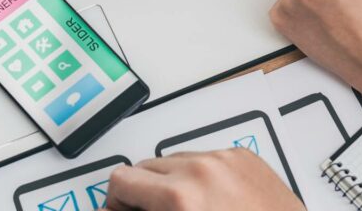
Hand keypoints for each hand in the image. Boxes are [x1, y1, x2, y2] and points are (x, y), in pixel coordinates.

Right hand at [105, 150, 301, 210]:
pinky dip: (202, 175)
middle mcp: (202, 170)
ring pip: (174, 159)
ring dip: (173, 182)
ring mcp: (225, 159)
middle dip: (144, 193)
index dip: (117, 202)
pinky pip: (206, 156)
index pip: (121, 179)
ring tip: (190, 209)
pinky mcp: (243, 156)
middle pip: (144, 166)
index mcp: (180, 196)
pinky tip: (214, 200)